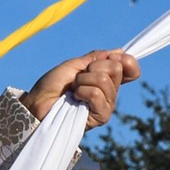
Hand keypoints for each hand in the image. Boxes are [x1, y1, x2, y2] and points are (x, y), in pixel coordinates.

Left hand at [21, 50, 139, 129]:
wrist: (38, 103)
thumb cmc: (53, 85)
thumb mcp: (75, 64)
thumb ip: (97, 58)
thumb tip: (120, 52)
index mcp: (107, 79)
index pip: (131, 69)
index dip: (125, 61)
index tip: (108, 59)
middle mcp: (110, 93)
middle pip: (117, 69)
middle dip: (94, 67)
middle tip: (79, 77)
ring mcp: (106, 105)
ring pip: (105, 80)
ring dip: (83, 80)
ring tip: (73, 89)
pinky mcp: (101, 117)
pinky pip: (97, 94)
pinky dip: (82, 91)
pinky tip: (75, 98)